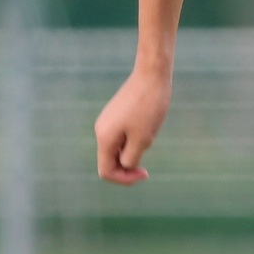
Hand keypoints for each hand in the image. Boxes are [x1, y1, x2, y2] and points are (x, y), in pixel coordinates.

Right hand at [95, 68, 172, 184]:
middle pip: (110, 161)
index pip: (106, 171)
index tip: (145, 172)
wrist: (152, 74)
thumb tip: (125, 165)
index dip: (124, 179)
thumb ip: (130, 158)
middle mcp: (101, 130)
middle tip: (149, 160)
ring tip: (150, 134)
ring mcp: (108, 121)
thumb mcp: (143, 139)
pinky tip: (149, 126)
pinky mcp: (116, 113)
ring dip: (134, 151)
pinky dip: (135, 139)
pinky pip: (122, 136)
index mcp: (104, 138)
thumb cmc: (149, 107)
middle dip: (129, 165)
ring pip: (118, 148)